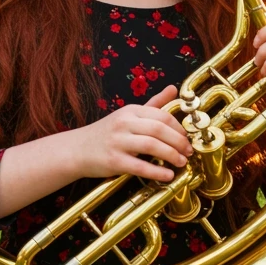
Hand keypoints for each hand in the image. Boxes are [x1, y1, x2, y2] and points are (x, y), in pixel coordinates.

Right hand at [73, 84, 192, 182]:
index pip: (161, 115)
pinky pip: (140, 166)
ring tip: (181, 162)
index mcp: (130, 111)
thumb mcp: (128, 114)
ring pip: (152, 146)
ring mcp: (118, 142)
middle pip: (159, 129)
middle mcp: (124, 123)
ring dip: (171, 155)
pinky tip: (168, 176)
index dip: (178, 127)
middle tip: (188, 151)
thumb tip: (173, 88)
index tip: (187, 138)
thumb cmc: (106, 133)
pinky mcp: (113, 161)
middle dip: (179, 141)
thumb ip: (153, 103)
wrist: (77, 149)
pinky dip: (157, 172)